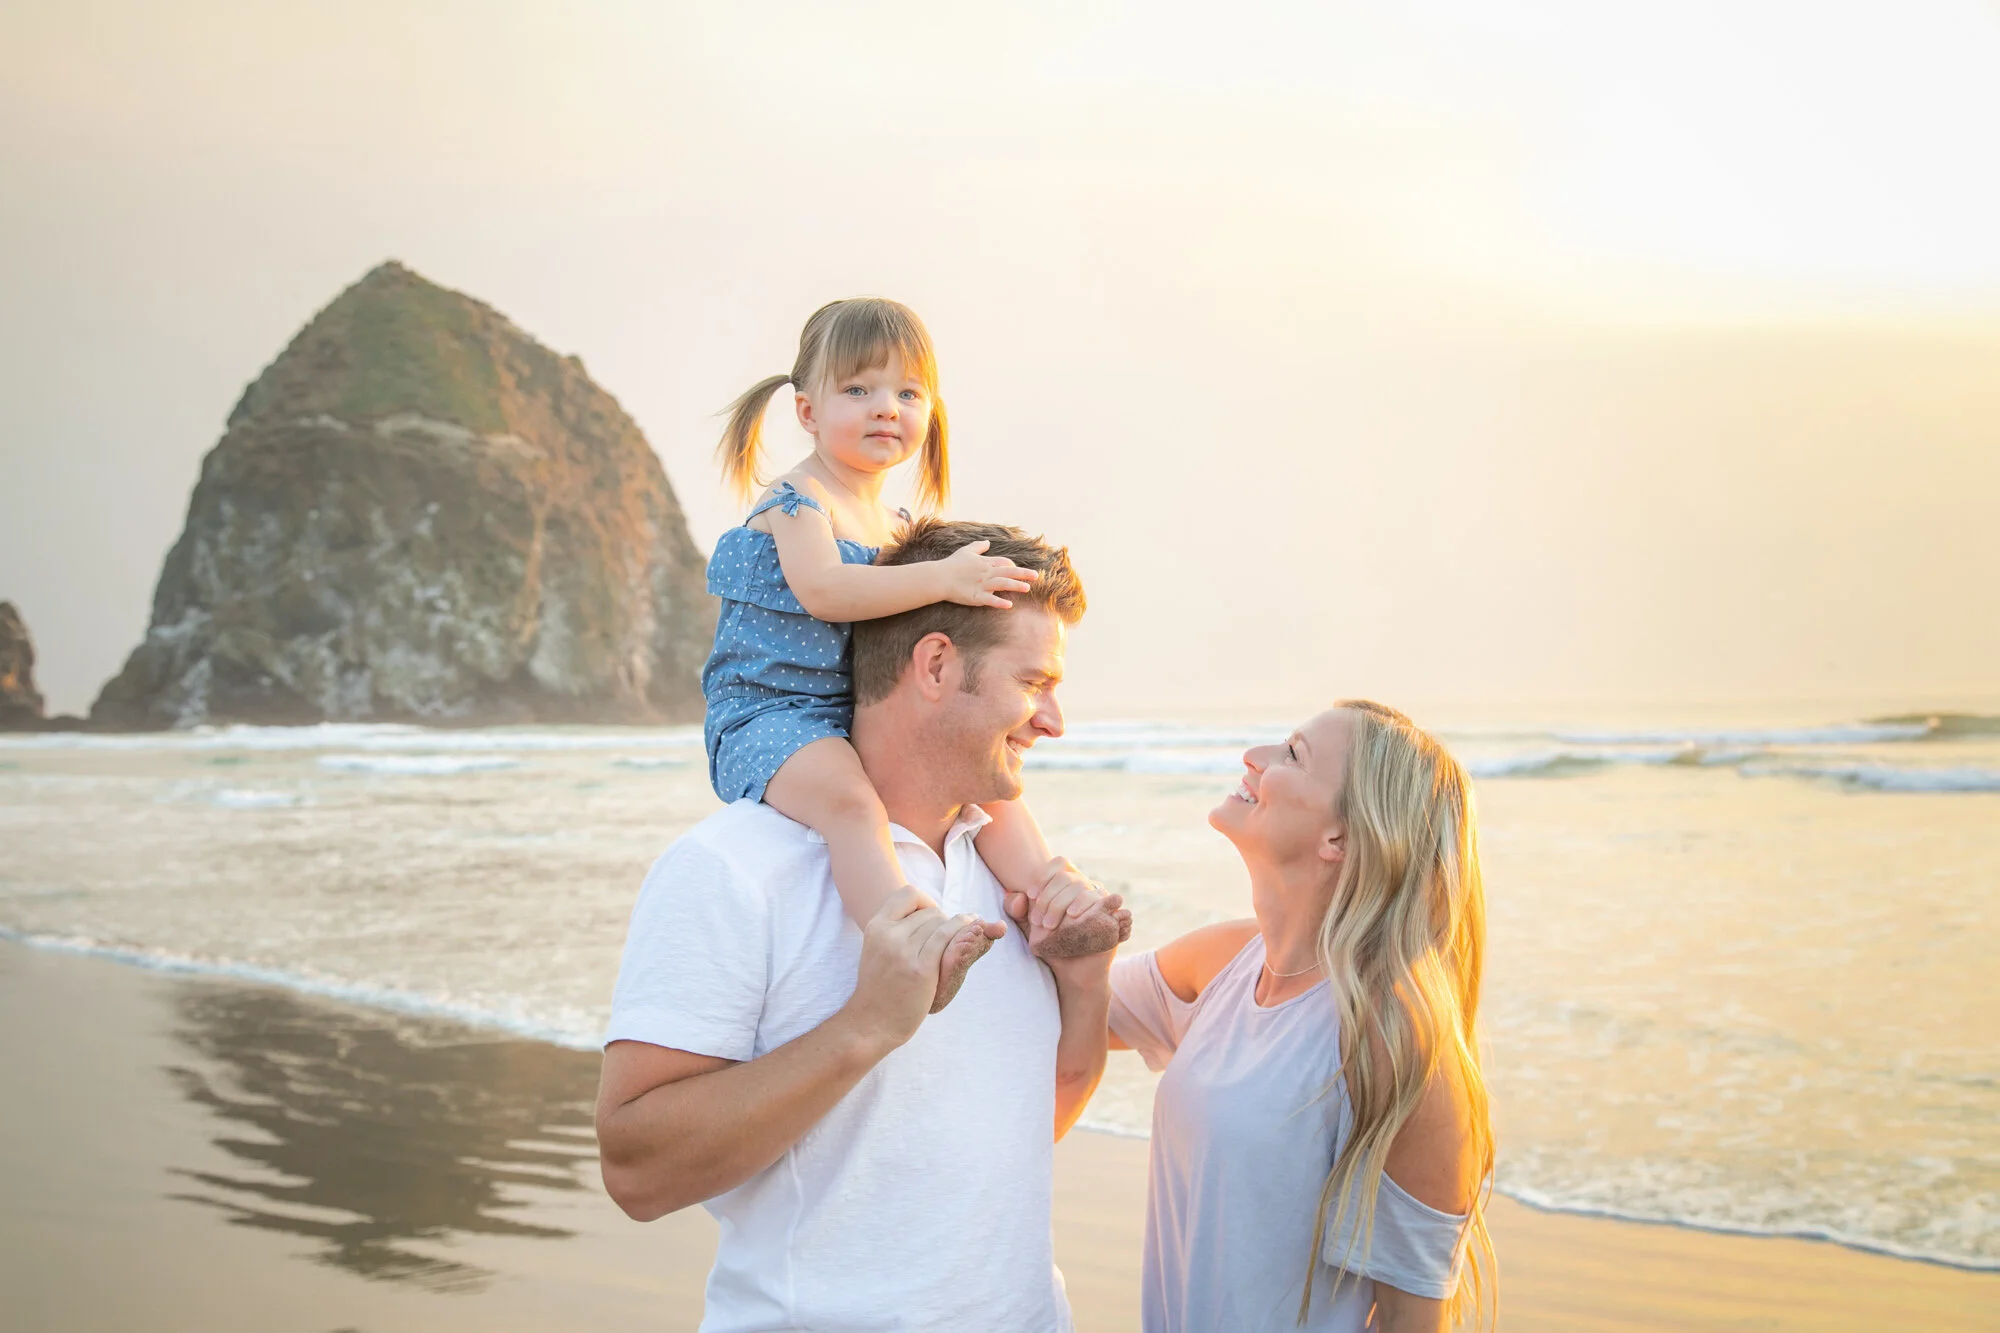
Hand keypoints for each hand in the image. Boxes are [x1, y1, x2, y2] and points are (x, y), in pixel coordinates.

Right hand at [836, 887, 973, 1054]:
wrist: (873, 1023)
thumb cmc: (880, 987)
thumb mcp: (878, 949)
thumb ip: (896, 929)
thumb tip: (931, 911)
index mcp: (876, 927)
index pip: (908, 894)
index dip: (925, 901)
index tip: (931, 917)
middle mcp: (888, 935)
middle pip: (930, 912)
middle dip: (943, 921)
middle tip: (948, 936)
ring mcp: (904, 952)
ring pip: (941, 924)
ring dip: (958, 927)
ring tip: (970, 930)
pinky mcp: (921, 970)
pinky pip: (946, 939)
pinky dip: (963, 932)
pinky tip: (973, 932)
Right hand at [935, 540, 1037, 608]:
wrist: (938, 577)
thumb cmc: (951, 564)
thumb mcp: (966, 551)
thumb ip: (978, 546)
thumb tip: (987, 542)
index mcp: (985, 562)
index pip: (1003, 562)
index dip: (1012, 565)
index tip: (1019, 568)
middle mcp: (986, 573)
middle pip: (1008, 571)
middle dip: (1022, 573)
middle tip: (1036, 575)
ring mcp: (982, 585)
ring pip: (1002, 584)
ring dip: (1015, 585)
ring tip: (1027, 588)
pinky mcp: (976, 596)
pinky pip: (990, 600)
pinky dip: (999, 602)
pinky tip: (1009, 605)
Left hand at [1005, 857, 1133, 952]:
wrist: (1071, 970)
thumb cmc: (1051, 944)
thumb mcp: (1029, 927)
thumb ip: (1017, 910)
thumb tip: (1018, 896)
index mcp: (1067, 885)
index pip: (1059, 863)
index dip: (1044, 875)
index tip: (1031, 894)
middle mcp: (1085, 888)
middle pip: (1068, 878)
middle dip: (1051, 898)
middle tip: (1041, 923)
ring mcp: (1100, 901)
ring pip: (1085, 889)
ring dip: (1065, 903)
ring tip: (1052, 925)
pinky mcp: (1113, 915)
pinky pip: (1107, 901)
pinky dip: (1090, 905)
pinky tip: (1075, 916)